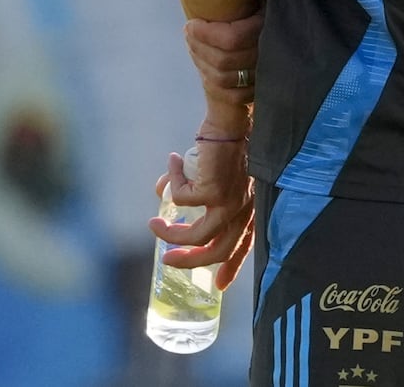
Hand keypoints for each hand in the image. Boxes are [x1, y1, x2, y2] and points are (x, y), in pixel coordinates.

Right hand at [150, 129, 255, 288]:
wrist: (230, 118)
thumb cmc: (224, 140)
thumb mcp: (211, 172)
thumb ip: (190, 187)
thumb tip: (161, 192)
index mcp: (249, 207)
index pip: (244, 245)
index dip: (231, 267)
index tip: (218, 286)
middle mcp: (243, 209)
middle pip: (218, 250)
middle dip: (191, 261)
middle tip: (168, 260)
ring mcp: (230, 202)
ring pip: (196, 235)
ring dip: (171, 234)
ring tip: (154, 226)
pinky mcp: (213, 191)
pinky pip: (181, 198)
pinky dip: (172, 183)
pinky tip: (173, 163)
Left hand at [183, 0, 268, 102]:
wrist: (280, 34)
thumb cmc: (265, 3)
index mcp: (268, 29)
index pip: (231, 39)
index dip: (205, 33)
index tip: (191, 23)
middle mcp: (269, 55)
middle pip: (223, 61)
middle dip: (199, 47)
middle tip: (188, 32)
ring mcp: (265, 76)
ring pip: (223, 79)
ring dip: (201, 62)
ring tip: (192, 45)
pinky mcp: (258, 91)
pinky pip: (230, 95)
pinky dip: (212, 81)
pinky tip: (204, 64)